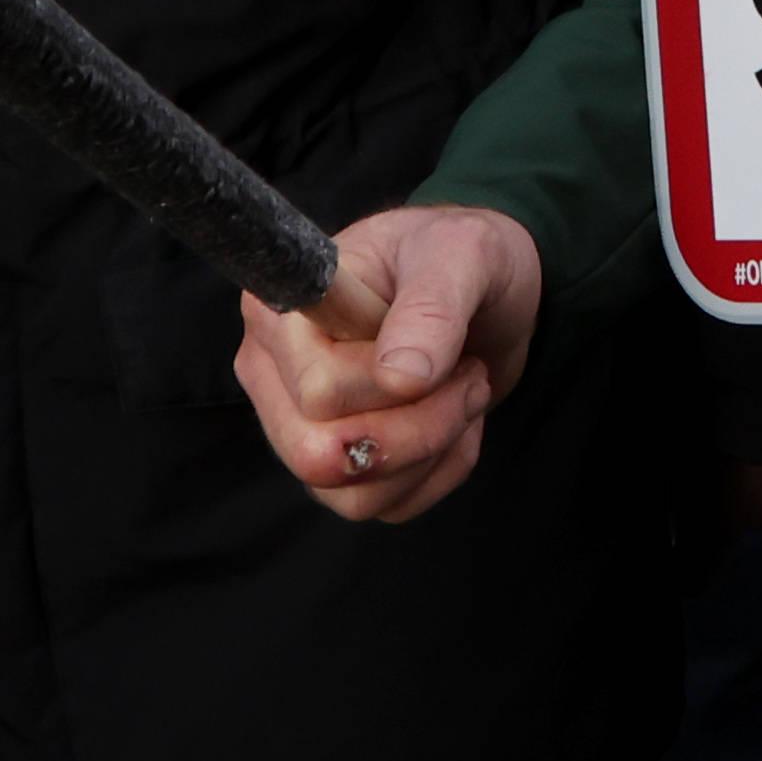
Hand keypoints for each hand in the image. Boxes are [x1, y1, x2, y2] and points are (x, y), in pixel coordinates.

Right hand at [235, 206, 540, 522]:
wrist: (488, 290)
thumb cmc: (460, 256)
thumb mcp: (462, 254)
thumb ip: (432, 306)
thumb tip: (401, 377)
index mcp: (280, 314)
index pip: (317, 392)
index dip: (387, 386)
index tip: (440, 349)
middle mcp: (273, 375)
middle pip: (321, 456)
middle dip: (419, 429)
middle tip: (468, 375)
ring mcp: (299, 427)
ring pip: (353, 495)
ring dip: (434, 449)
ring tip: (465, 388)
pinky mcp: (341, 467)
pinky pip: (387, 506)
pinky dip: (441, 471)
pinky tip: (457, 419)